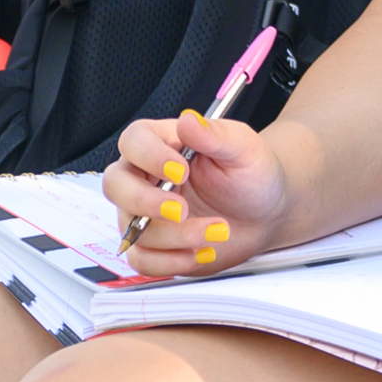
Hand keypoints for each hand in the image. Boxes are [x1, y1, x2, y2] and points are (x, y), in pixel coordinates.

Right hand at [106, 111, 290, 276]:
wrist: (266, 212)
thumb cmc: (252, 174)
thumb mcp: (244, 148)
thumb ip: (216, 135)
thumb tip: (189, 120)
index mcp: (162, 143)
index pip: (133, 141)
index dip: (149, 156)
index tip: (182, 170)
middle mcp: (145, 177)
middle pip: (115, 185)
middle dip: (145, 202)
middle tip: (182, 210)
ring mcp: (144, 214)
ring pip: (132, 228)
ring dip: (176, 237)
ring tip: (219, 230)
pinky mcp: (153, 245)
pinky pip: (141, 260)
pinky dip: (173, 262)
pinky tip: (204, 252)